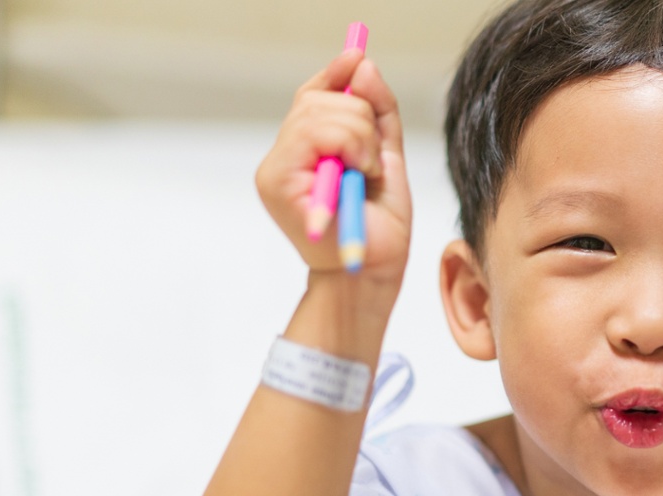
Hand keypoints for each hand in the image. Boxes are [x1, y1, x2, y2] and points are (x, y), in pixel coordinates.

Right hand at [256, 49, 411, 284]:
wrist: (375, 270)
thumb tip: (361, 62)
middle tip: (371, 161)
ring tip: (364, 175)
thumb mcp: (386, 156)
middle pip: (320, 100)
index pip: (313, 95)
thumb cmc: (379, 224)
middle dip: (362, 120)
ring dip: (360, 139)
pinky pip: (318, 138)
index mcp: (304, 151)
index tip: (359, 57)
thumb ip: (377, 111)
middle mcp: (282, 157)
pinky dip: (351, 152)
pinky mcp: (277, 184)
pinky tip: (357, 179)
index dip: (336, 74)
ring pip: (322, 115)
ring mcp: (275, 171)